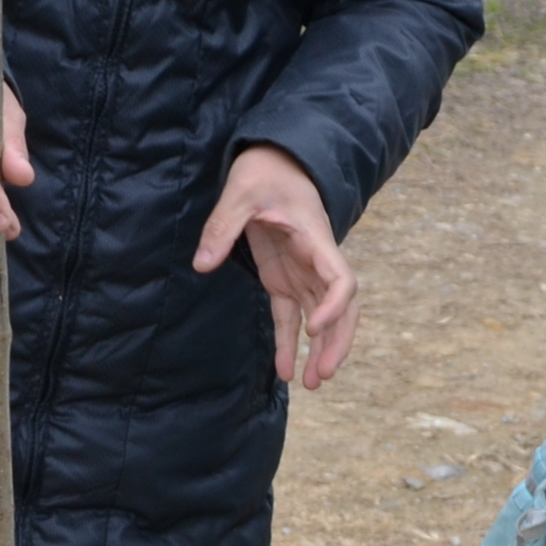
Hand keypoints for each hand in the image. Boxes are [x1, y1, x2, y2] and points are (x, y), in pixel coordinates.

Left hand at [192, 144, 352, 386]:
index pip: (341, 280)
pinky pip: (291, 316)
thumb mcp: (240, 192)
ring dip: (320, 350)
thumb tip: (202, 265)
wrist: (274, 160)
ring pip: (322, 318)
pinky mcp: (284, 278)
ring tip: (310, 384)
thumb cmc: (264, 170)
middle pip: (342, 309)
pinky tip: (284, 373)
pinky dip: (290, 343)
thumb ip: (223, 227)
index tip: (313, 328)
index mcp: (315, 240)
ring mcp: (303, 271)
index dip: (333, 306)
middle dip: (336, 342)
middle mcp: (317, 260)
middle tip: (321, 375)